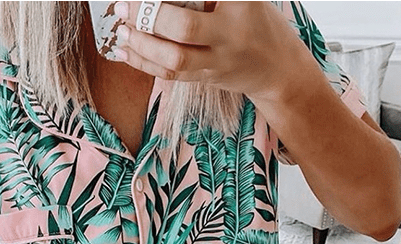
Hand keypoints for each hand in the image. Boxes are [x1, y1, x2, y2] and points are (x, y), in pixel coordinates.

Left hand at [112, 1, 314, 99]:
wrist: (278, 70)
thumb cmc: (257, 23)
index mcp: (241, 3)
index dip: (166, 1)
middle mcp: (230, 34)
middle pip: (184, 28)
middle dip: (149, 16)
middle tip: (124, 7)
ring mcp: (218, 62)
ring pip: (174, 60)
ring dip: (142, 46)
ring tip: (122, 31)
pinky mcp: (205, 79)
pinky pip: (170, 75)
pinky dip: (144, 63)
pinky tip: (125, 52)